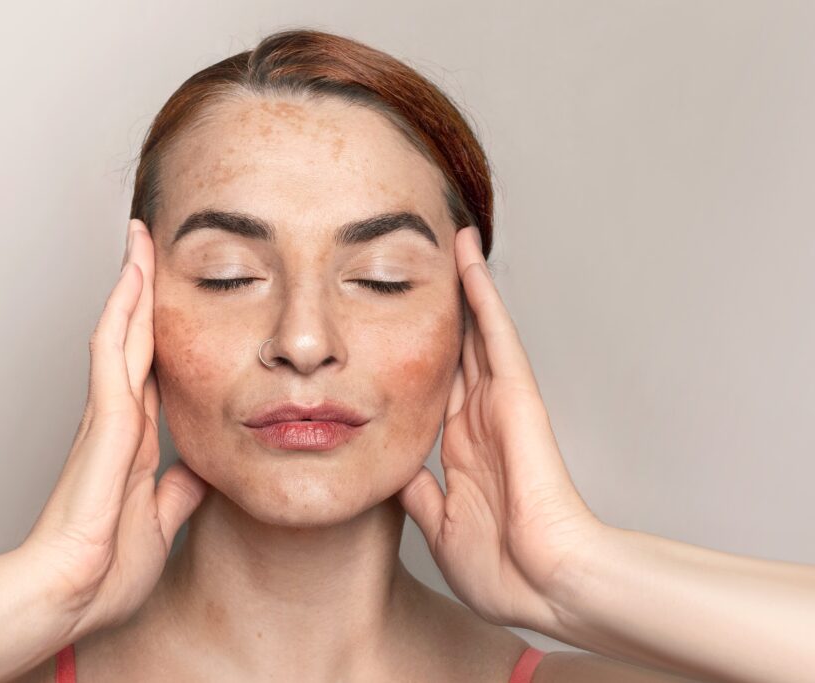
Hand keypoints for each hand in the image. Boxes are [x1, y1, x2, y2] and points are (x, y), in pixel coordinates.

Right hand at [18, 219, 207, 635]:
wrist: (72, 595)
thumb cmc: (104, 567)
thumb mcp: (161, 520)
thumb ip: (178, 492)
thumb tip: (201, 471)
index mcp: (135, 439)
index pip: (151, 367)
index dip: (157, 329)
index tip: (167, 298)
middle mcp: (119, 418)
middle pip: (136, 337)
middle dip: (143, 289)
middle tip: (148, 243)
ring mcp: (109, 415)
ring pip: (123, 332)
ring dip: (133, 285)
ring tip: (141, 240)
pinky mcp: (105, 421)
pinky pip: (114, 352)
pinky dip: (123, 312)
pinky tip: (132, 278)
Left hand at [397, 226, 604, 630]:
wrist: (544, 586)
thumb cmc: (503, 570)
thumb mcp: (440, 526)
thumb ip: (419, 495)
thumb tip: (393, 471)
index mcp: (461, 448)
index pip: (433, 385)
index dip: (414, 353)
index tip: (390, 325)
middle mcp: (479, 418)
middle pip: (453, 347)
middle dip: (436, 308)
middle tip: (413, 262)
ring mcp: (500, 403)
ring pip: (475, 328)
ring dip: (461, 284)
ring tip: (445, 238)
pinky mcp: (518, 395)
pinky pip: (495, 334)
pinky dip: (481, 295)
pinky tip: (466, 258)